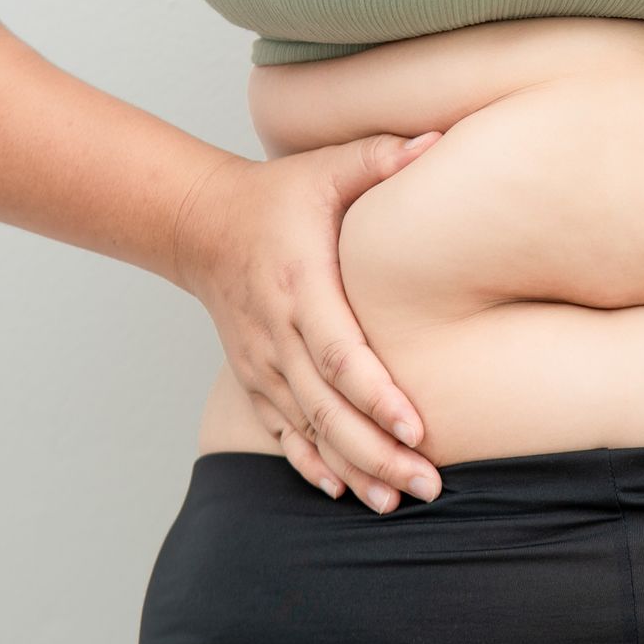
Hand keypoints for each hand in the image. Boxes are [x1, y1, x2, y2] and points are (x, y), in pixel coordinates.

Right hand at [172, 130, 445, 512]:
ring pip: (306, 430)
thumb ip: (383, 156)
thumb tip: (440, 142)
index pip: (340, 353)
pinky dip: (311, 464)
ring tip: (397, 501)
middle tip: (428, 487)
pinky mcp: (255, 379)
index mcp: (301, 285)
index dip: (375, 395)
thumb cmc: (281, 194)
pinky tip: (347, 491)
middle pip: (327, 408)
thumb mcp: (329, 166)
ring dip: (352, 468)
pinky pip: (283, 432)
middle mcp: (277, 334)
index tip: (417, 428)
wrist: (203, 225)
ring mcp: (262, 363)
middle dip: (376, 451)